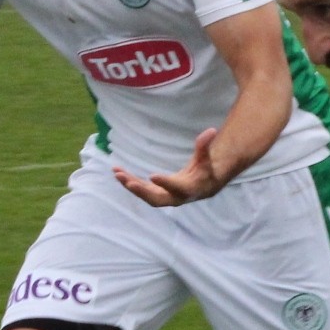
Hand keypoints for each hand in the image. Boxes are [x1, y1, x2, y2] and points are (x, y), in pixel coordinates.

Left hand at [111, 128, 227, 207]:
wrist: (202, 188)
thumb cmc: (204, 172)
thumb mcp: (205, 159)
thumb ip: (204, 147)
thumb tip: (211, 131)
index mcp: (187, 189)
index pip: (175, 187)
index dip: (165, 183)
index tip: (152, 176)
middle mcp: (174, 197)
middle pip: (155, 198)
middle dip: (141, 191)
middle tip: (127, 182)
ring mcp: (163, 197)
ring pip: (145, 195)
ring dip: (130, 185)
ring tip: (117, 173)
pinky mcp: (155, 193)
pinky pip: (141, 190)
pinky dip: (129, 182)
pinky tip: (118, 172)